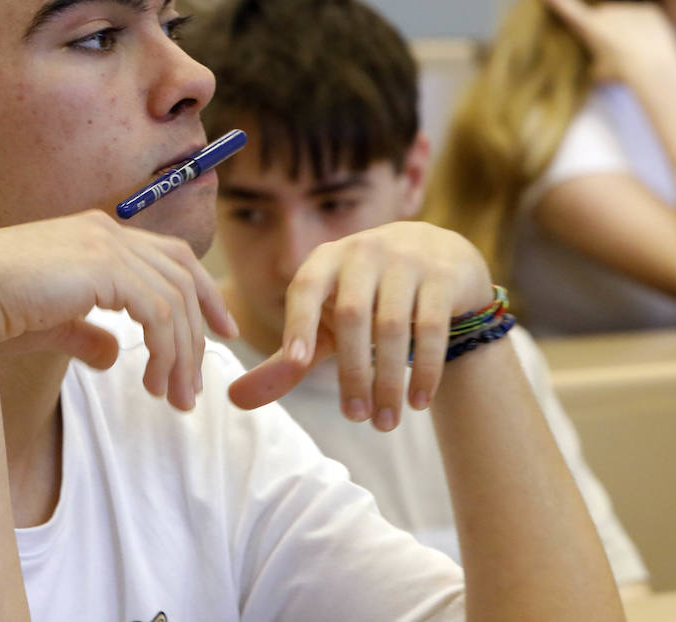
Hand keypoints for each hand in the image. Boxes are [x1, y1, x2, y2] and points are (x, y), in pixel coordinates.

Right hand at [0, 211, 235, 411]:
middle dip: (198, 332)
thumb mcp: (49, 324)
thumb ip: (84, 332)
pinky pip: (158, 312)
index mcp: (93, 233)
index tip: (221, 330)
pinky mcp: (104, 267)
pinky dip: (166, 352)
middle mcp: (104, 230)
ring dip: (181, 354)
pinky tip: (154, 384)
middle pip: (180, 275)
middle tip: (197, 386)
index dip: (201, 291)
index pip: (168, 256)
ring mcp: (105, 243)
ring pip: (173, 299)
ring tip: (175, 399)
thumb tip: (113, 354)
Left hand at [228, 222, 492, 430]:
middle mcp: (363, 253)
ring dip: (388, 380)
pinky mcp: (442, 277)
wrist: (436, 255)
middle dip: (352, 373)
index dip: (298, 322)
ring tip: (385, 422)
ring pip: (393, 327)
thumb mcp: (326, 322)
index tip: (296, 363)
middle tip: (356, 419)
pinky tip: (419, 402)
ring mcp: (406, 261)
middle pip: (351, 317)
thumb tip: (233, 399)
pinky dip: (424, 369)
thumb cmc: (365, 297)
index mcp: (325, 261)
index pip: (305, 288)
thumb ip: (286, 360)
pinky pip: (431, 328)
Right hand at [521, 0, 675, 82]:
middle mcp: (604, 9)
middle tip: (619, 55)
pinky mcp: (648, 8)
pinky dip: (646, 31)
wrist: (654, 70)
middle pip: (601, 17)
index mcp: (587, 24)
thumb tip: (599, 58)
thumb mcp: (598, 72)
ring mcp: (627, 6)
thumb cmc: (621, 75)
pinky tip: (651, 45)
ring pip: (624, 18)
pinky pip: (644, 18)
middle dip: (607, 32)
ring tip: (637, 53)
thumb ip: (594, 58)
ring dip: (628, 32)